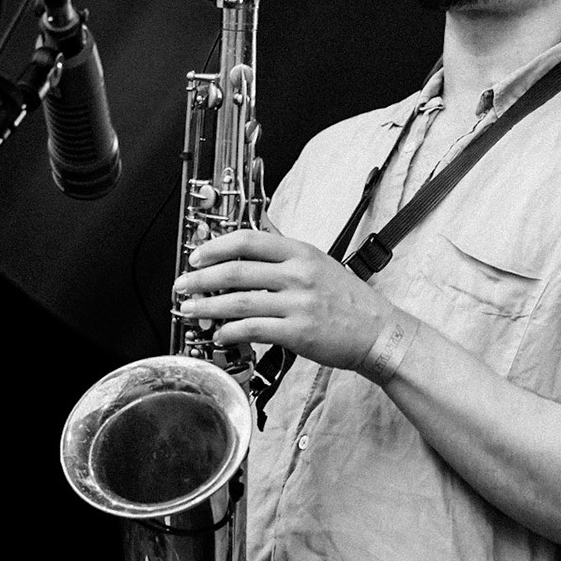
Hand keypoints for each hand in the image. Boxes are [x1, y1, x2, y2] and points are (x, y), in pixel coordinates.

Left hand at [173, 229, 396, 371]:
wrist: (378, 332)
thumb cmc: (347, 300)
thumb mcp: (318, 262)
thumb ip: (285, 249)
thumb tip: (256, 226)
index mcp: (301, 252)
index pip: (249, 239)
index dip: (216, 246)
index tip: (196, 255)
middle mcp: (298, 274)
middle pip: (237, 271)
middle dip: (201, 279)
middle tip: (182, 285)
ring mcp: (298, 304)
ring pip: (239, 302)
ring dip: (208, 307)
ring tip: (190, 310)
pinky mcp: (298, 332)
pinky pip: (253, 330)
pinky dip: (230, 332)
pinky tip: (219, 334)